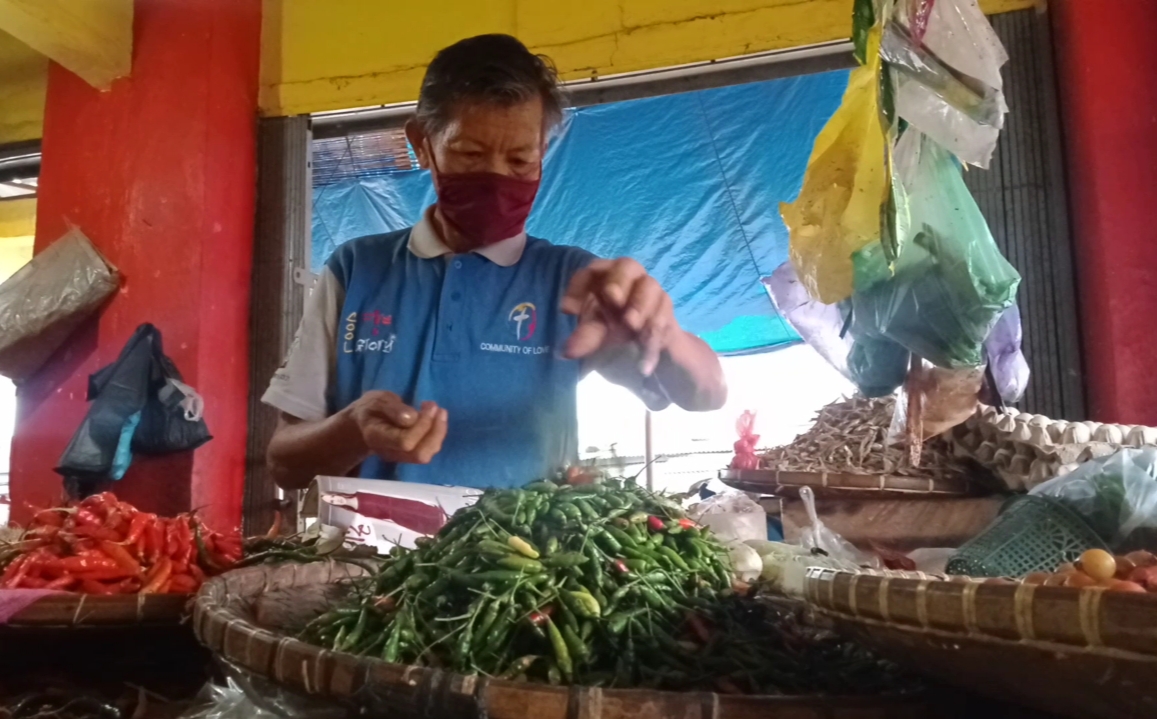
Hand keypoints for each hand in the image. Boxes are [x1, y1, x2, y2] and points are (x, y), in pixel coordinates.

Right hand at [346, 391, 447, 464]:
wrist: (365, 422)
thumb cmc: (371, 408)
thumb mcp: (378, 400)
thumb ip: (392, 408)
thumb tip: (412, 417)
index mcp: (377, 438)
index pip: (405, 441)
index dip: (422, 425)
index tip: (428, 405)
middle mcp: (389, 452)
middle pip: (419, 454)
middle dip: (435, 431)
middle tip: (437, 408)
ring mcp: (400, 457)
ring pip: (426, 454)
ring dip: (439, 432)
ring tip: (439, 411)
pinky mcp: (409, 455)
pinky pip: (428, 450)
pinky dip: (437, 435)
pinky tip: (436, 418)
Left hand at [561, 258, 675, 374]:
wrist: (649, 352)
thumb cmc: (617, 334)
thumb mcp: (597, 337)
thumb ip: (584, 339)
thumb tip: (567, 352)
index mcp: (605, 281)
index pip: (592, 270)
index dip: (579, 285)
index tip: (568, 309)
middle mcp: (630, 281)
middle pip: (627, 265)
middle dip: (619, 280)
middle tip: (612, 298)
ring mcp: (652, 293)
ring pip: (650, 286)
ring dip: (640, 304)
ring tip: (631, 324)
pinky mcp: (667, 313)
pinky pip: (664, 315)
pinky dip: (653, 332)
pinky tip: (644, 351)